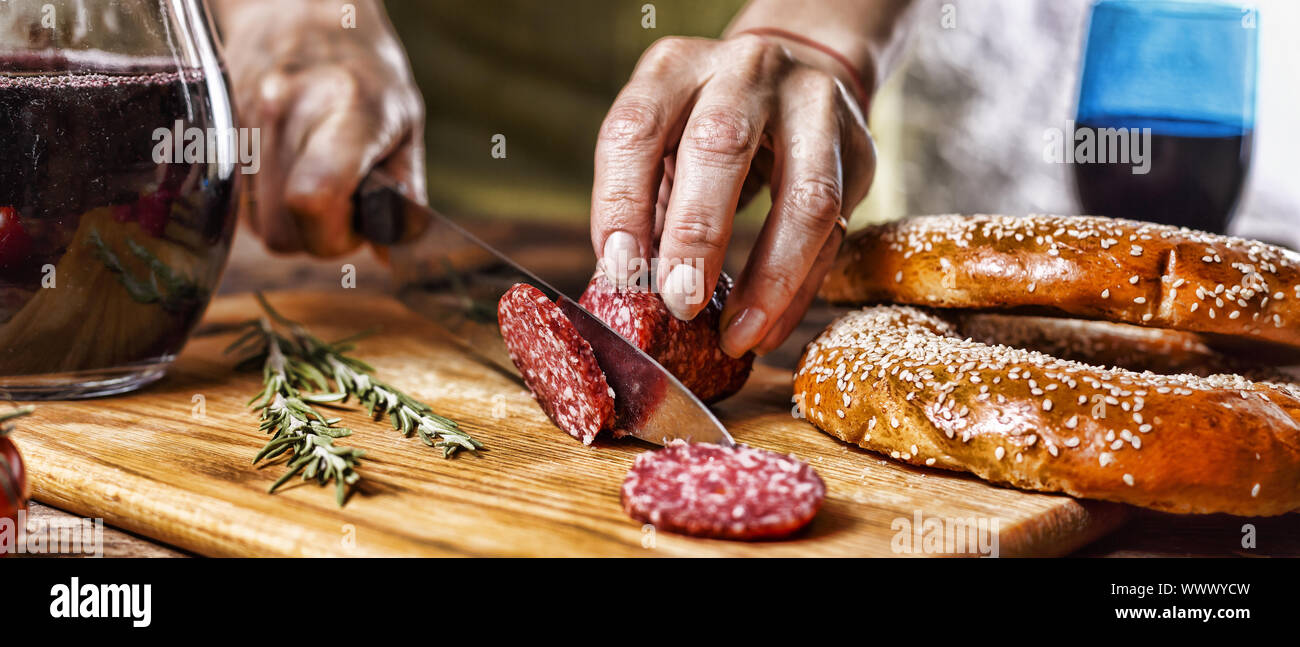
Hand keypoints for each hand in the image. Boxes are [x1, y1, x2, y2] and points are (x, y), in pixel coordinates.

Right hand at [217, 0, 424, 256]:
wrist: (298, 13)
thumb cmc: (365, 73)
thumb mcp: (406, 126)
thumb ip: (405, 194)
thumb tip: (392, 251)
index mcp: (344, 110)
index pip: (314, 198)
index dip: (335, 234)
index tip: (357, 220)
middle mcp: (284, 111)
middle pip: (284, 232)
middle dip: (319, 235)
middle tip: (344, 200)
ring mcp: (242, 120)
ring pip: (258, 226)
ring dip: (293, 223)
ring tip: (317, 180)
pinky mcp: (215, 132)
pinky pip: (241, 206)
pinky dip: (269, 206)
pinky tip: (290, 172)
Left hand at [591, 33, 875, 357]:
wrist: (802, 70)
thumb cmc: (708, 123)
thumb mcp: (665, 140)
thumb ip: (647, 201)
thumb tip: (629, 286)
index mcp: (676, 68)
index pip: (638, 128)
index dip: (623, 201)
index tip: (619, 269)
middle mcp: (746, 73)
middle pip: (721, 146)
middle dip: (697, 235)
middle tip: (679, 303)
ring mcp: (813, 106)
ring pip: (803, 196)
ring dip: (768, 278)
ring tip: (737, 334)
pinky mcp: (858, 150)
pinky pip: (834, 232)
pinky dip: (797, 290)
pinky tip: (767, 329)